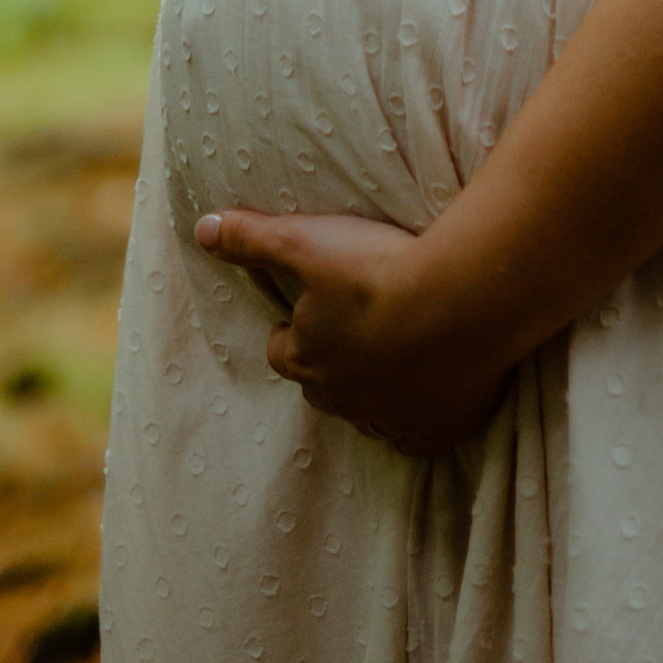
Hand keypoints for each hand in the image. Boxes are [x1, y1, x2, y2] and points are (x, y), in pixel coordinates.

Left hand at [196, 205, 509, 454]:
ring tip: (395, 355)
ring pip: (369, 413)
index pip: (282, 352)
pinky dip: (418, 416)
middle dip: (332, 364)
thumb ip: (252, 238)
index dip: (290, 333)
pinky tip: (431, 392)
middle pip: (323, 388)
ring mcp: (390, 419)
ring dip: (375, 389)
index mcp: (306, 357)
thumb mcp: (305, 242)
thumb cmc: (376, 271)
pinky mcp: (435, 431)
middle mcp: (342, 399)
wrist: (460, 303)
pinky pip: (417, 433)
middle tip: (355, 330)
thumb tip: (202, 229)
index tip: (304, 315)